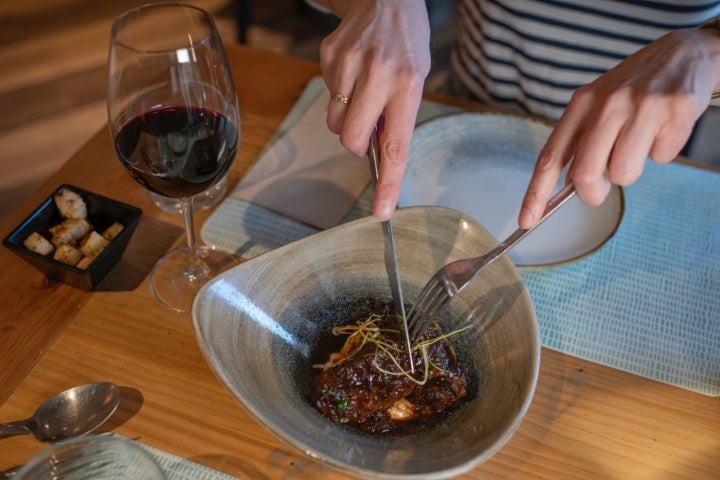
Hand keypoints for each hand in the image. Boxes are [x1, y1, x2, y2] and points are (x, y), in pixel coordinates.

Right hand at [318, 0, 430, 219]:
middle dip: (356, 145)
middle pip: (351, 140)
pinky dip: (339, 94)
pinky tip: (353, 73)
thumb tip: (378, 157)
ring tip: (363, 90)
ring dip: (347, 118)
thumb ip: (398, 117)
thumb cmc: (406, 46)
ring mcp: (349, 64)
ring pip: (335, 123)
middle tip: (368, 129)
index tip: (382, 212)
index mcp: (409, 84)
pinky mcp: (328, 56)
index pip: (397, 145)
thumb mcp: (417, 79)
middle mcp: (379, 74)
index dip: (389, 183)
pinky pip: (327, 97)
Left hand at [518, 28, 719, 228]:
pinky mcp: (675, 111)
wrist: (684, 53)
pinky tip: (664, 127)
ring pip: (625, 174)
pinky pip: (662, 159)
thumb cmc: (634, 87)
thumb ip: (582, 140)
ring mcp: (642, 106)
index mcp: (582, 103)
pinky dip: (663, 151)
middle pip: (586, 175)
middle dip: (593, 193)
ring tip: (640, 141)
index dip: (535, 192)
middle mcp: (608, 103)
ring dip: (632, 169)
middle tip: (602, 188)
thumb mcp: (598, 103)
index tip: (525, 220)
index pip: (551, 155)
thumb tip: (569, 185)